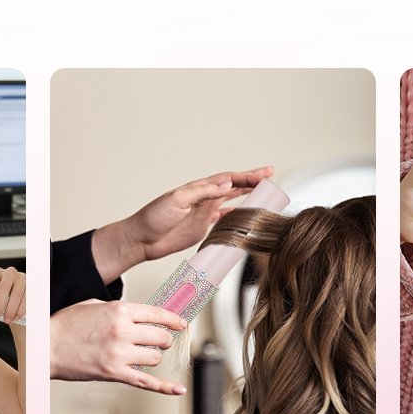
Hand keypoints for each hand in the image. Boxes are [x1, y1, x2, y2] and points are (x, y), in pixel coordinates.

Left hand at [0, 267, 25, 323]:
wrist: (16, 302)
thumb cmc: (1, 300)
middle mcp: (10, 273)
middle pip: (4, 287)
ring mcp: (22, 278)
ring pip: (16, 294)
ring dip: (10, 309)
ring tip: (6, 320)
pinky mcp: (31, 287)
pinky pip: (26, 298)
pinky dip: (20, 310)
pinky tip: (16, 318)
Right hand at [50, 300, 188, 394]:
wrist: (46, 347)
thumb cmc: (65, 326)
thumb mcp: (93, 305)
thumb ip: (118, 309)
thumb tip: (139, 314)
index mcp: (119, 311)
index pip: (158, 314)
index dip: (173, 320)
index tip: (180, 324)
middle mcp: (123, 332)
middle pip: (161, 337)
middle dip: (163, 339)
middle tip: (159, 341)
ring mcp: (120, 354)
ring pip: (155, 358)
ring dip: (152, 357)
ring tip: (142, 355)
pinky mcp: (115, 374)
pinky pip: (147, 382)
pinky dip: (165, 388)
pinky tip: (177, 390)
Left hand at [93, 166, 273, 281]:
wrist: (142, 239)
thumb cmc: (153, 217)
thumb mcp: (177, 200)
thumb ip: (202, 192)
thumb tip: (226, 183)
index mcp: (199, 189)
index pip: (228, 179)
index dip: (248, 176)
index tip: (265, 174)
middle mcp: (203, 199)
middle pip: (233, 187)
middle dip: (252, 181)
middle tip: (270, 177)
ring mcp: (204, 213)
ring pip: (231, 201)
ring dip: (246, 196)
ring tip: (263, 192)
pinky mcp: (201, 228)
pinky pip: (223, 218)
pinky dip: (236, 214)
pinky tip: (244, 214)